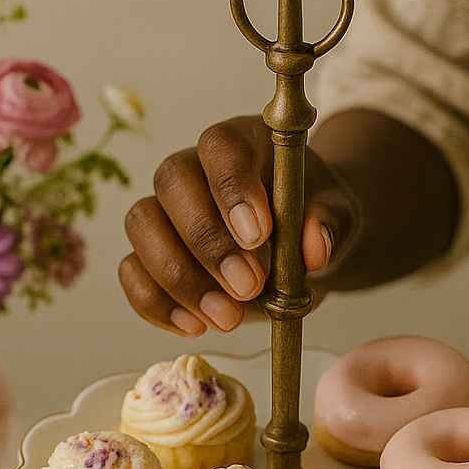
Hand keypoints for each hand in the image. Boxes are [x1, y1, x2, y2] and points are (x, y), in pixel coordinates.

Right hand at [119, 114, 359, 335]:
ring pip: (142, 225)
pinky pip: (131, 272)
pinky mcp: (147, 254)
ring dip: (180, 278)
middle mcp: (191, 169)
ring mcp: (163, 210)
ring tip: (228, 318)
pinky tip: (196, 325)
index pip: (220, 147)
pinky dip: (157, 303)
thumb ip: (329, 223)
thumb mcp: (337, 216)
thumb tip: (315, 248)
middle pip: (173, 184)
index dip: (232, 188)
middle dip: (208, 243)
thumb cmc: (311, 221)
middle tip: (249, 287)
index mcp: (240, 143)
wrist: (298, 251)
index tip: (258, 235)